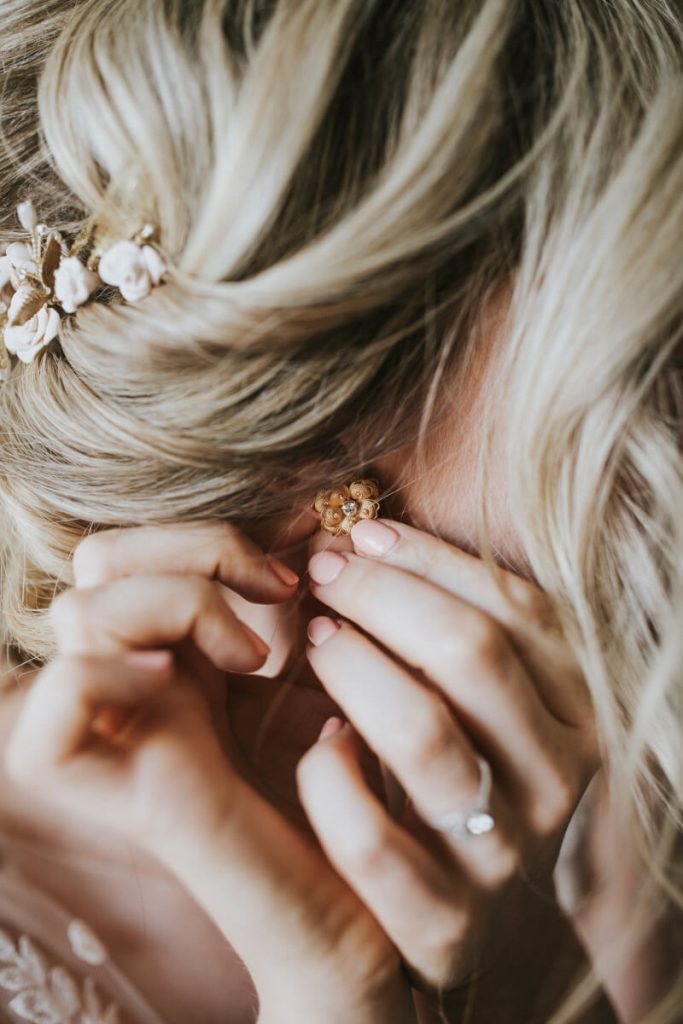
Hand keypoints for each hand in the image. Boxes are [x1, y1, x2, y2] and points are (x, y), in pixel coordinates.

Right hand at [4, 521, 415, 1023]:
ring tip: (256, 655)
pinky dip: (110, 673)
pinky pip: (61, 699)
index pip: (129, 545)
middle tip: (282, 599)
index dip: (204, 533)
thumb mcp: (317, 668)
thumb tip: (305, 513)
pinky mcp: (127, 793)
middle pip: (96, 559)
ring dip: (179, 604)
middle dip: (197, 554)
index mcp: (173, 652)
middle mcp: (133, 685)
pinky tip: (182, 687)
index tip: (294, 563)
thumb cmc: (350, 779)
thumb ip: (287, 597)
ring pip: (79, 610)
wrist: (362, 906)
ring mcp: (122, 735)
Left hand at [299, 518, 601, 1015]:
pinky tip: (317, 745)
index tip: (361, 532)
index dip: (433, 560)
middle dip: (383, 596)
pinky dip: (330, 781)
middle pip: (472, 655)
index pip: (519, 611)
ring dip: (355, 669)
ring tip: (316, 637)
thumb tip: (364, 536)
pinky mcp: (445, 924)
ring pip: (425, 735)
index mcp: (576, 714)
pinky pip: (373, 842)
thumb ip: (454, 629)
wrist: (457, 931)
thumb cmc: (464, 782)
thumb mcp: (486, 705)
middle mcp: (558, 779)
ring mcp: (506, 854)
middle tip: (322, 573)